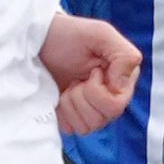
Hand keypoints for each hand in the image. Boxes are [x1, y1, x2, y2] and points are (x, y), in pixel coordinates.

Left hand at [38, 12, 141, 134]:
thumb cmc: (69, 34)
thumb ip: (123, 55)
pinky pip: (71, 129)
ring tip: (68, 85)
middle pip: (102, 119)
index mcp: (123, 81)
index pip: (116, 106)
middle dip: (81, 97)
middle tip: (75, 78)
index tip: (91, 71)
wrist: (39, 40)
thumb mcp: (101, 34)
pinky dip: (62, 114)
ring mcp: (92, 110)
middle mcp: (111, 99)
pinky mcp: (73, 117)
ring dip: (71, 105)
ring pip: (87, 127)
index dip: (97, 91)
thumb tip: (121, 87)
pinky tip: (60, 96)